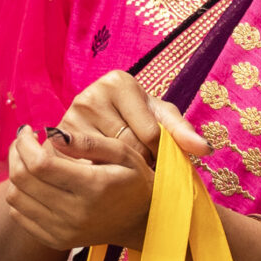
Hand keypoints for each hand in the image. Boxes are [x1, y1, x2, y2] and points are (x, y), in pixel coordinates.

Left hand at [4, 76, 210, 252]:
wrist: (143, 222)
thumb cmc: (134, 179)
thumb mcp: (122, 152)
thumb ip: (87, 142)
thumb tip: (51, 135)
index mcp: (92, 187)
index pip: (40, 164)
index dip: (25, 143)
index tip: (28, 130)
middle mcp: (75, 213)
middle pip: (22, 180)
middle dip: (16, 153)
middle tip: (24, 140)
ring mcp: (63, 231)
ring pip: (15, 198)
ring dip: (15, 173)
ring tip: (27, 158)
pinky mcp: (56, 241)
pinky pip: (19, 215)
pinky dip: (20, 194)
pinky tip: (33, 182)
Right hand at [50, 72, 211, 166]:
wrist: (93, 131)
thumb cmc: (135, 120)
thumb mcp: (160, 119)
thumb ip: (182, 131)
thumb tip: (204, 149)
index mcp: (119, 82)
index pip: (150, 134)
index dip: (158, 153)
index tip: (156, 157)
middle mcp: (90, 96)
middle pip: (127, 149)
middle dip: (140, 164)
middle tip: (140, 166)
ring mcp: (69, 119)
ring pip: (107, 163)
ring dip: (120, 173)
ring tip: (122, 169)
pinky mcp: (56, 144)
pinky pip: (87, 171)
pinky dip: (99, 179)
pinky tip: (104, 175)